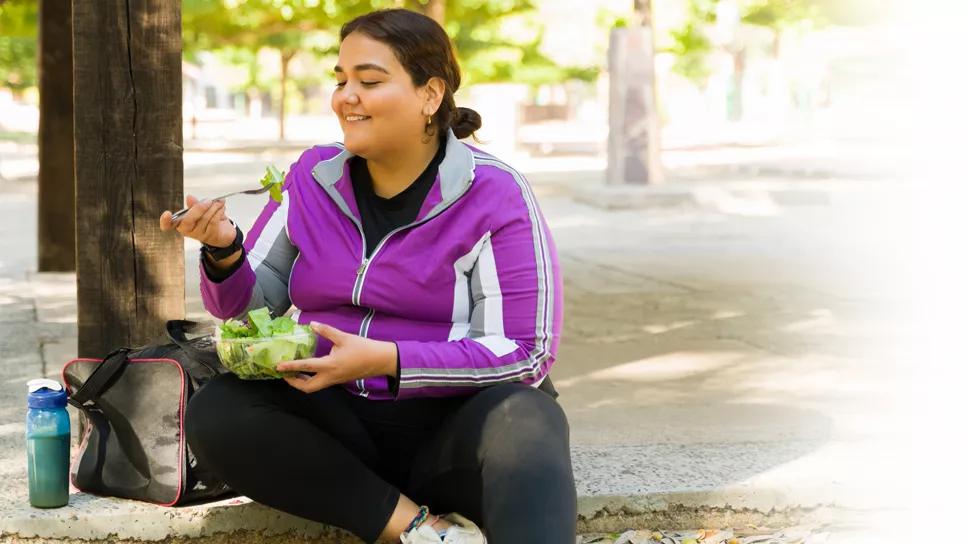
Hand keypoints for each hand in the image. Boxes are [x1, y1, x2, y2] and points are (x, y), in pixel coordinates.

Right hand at [159, 195, 235, 247]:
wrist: (224, 232)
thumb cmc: (210, 219)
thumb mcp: (201, 209)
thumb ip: (194, 204)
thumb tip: (189, 198)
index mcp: (181, 222)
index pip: (168, 225)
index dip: (165, 221)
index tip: (167, 214)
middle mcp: (187, 230)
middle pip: (188, 220)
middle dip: (199, 207)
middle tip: (208, 200)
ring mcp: (198, 235)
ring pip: (204, 219)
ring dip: (213, 207)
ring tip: (219, 202)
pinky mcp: (210, 236)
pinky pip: (214, 222)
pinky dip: (219, 212)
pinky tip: (221, 207)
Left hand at [276, 322, 397, 393]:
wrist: (380, 360)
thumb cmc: (363, 348)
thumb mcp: (343, 337)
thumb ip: (326, 331)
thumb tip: (312, 324)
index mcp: (329, 365)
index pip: (305, 366)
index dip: (290, 366)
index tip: (278, 367)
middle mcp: (330, 376)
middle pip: (307, 387)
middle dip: (293, 382)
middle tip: (285, 373)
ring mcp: (335, 380)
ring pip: (314, 387)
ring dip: (302, 382)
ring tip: (294, 372)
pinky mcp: (339, 380)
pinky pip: (321, 383)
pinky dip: (311, 379)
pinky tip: (309, 370)